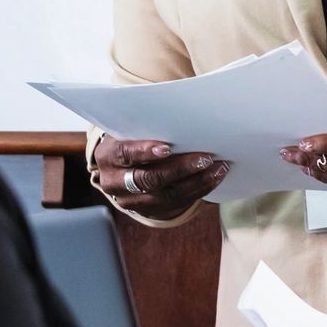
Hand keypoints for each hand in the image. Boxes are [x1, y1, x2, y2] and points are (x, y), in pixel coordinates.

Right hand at [93, 136, 226, 220]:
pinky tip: (213, 178)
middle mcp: (113, 182)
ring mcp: (129, 201)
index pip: (125, 154)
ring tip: (218, 168)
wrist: (123, 163)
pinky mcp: (148, 210)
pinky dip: (197, 190)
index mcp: (107, 156)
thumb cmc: (132, 136)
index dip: (145, 151)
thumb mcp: (130, 128)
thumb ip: (147, 126)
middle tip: (205, 157)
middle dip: (180, 168)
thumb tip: (183, 117)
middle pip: (149, 179)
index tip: (168, 148)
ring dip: (196, 182)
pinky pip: (175, 203)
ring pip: (166, 195)